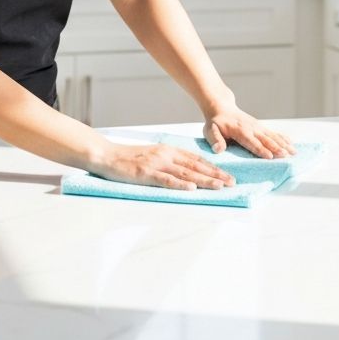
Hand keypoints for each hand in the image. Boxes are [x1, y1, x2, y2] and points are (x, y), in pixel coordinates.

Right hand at [93, 141, 235, 190]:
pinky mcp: (146, 173)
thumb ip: (169, 162)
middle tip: (231, 183)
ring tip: (219, 186)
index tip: (227, 175)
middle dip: (215, 174)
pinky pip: (166, 180)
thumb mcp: (153, 155)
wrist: (107, 155)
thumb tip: (187, 172)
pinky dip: (180, 185)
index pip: (195, 159)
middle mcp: (165, 155)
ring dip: (204, 180)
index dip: (212, 167)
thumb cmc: (129, 158)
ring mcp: (156, 164)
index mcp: (168, 150)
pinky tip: (192, 189)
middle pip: (195, 166)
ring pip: (185, 173)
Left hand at [203, 101, 296, 158]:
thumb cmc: (215, 122)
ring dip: (283, 144)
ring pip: (272, 136)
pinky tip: (291, 143)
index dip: (260, 149)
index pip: (251, 142)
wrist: (221, 107)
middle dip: (276, 148)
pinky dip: (282, 138)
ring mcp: (257, 127)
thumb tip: (219, 149)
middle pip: (265, 139)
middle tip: (287, 155)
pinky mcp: (260, 127)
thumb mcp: (210, 130)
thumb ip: (215, 140)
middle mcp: (251, 128)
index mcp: (239, 131)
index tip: (270, 156)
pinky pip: (273, 133)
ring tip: (293, 152)